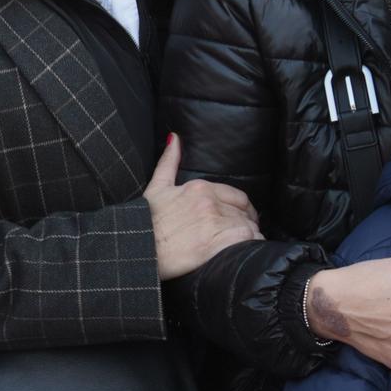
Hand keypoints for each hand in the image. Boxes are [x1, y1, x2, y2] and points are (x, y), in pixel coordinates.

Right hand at [144, 133, 260, 279]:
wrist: (138, 247)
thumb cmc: (144, 220)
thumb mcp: (156, 187)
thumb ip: (168, 162)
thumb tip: (174, 138)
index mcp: (200, 188)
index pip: (238, 197)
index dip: (244, 209)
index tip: (243, 217)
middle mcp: (210, 203)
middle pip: (244, 213)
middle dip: (247, 223)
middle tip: (244, 233)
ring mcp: (215, 223)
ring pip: (248, 227)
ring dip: (250, 236)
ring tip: (243, 245)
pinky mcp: (219, 244)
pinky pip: (248, 241)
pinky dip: (251, 246)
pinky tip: (245, 251)